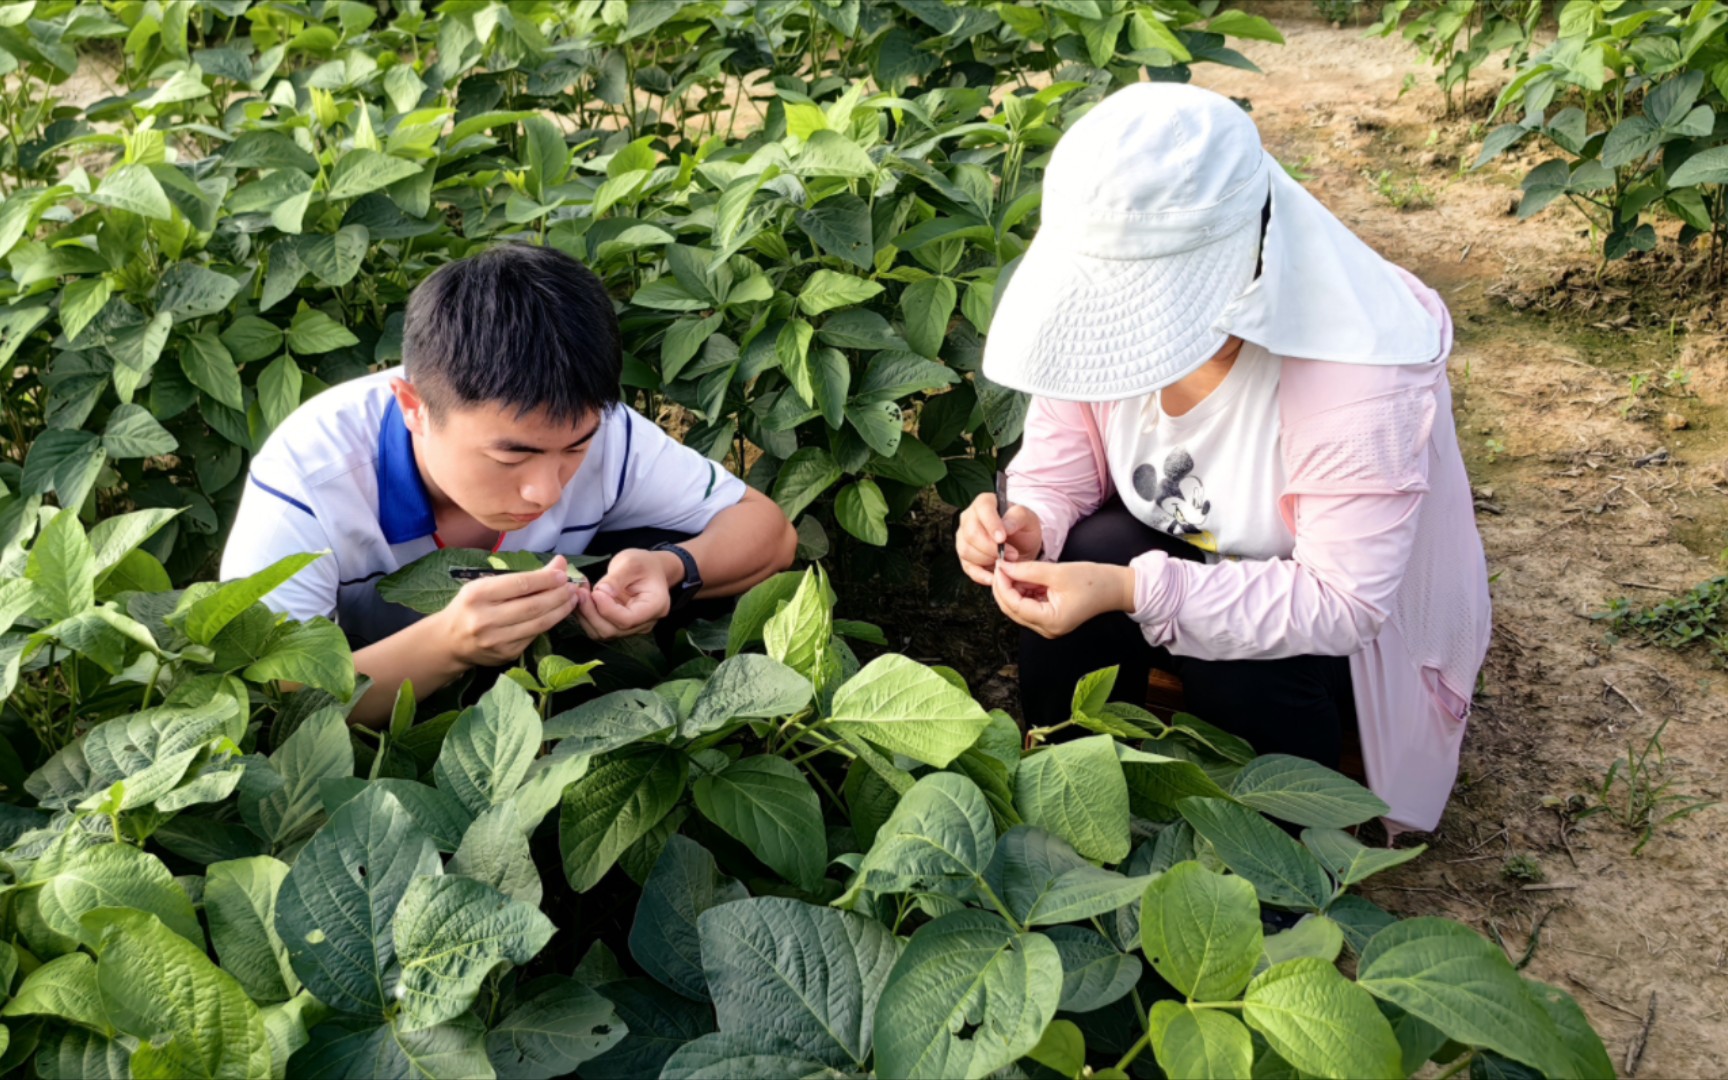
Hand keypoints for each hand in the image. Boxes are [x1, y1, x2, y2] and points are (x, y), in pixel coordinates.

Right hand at [437, 556, 582, 665]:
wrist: (449, 641)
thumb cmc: (470, 606)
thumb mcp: (486, 585)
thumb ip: (522, 576)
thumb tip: (558, 564)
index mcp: (478, 595)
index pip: (520, 584)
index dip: (546, 579)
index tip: (562, 574)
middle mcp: (485, 619)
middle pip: (533, 606)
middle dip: (558, 595)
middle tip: (572, 587)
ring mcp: (496, 640)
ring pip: (538, 624)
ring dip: (560, 611)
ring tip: (571, 599)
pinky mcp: (506, 654)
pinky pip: (534, 636)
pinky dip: (549, 623)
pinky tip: (557, 614)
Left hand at [575, 548, 675, 639]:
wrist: (650, 569)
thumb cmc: (644, 563)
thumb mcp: (631, 563)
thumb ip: (616, 578)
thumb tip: (600, 591)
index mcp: (655, 606)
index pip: (628, 619)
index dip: (607, 609)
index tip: (595, 592)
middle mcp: (644, 623)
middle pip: (613, 630)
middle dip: (592, 613)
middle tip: (580, 592)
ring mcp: (632, 627)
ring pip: (602, 632)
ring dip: (586, 614)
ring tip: (580, 593)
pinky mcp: (618, 626)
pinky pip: (599, 627)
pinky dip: (587, 614)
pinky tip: (583, 598)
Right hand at [956, 492, 1042, 586]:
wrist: (1022, 545)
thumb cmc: (1023, 528)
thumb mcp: (1028, 519)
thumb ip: (1017, 517)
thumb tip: (1005, 527)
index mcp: (984, 503)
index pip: (982, 509)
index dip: (991, 524)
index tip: (1002, 538)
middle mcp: (969, 518)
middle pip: (971, 534)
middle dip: (991, 548)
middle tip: (1012, 554)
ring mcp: (963, 538)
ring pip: (967, 551)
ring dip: (988, 560)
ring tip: (1005, 562)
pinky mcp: (964, 556)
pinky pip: (967, 567)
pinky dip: (981, 575)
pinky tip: (994, 577)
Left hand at [992, 558, 1134, 638]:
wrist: (1115, 588)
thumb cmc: (1093, 580)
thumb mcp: (1057, 572)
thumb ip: (1028, 570)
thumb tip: (1003, 568)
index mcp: (1050, 621)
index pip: (1015, 605)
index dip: (1002, 585)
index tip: (999, 566)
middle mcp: (1047, 629)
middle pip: (1013, 610)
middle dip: (1004, 588)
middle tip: (1001, 566)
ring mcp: (1048, 626)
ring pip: (1019, 608)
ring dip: (1013, 588)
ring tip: (1013, 568)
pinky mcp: (1050, 618)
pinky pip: (1029, 605)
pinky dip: (1023, 591)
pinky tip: (1023, 576)